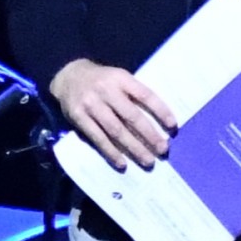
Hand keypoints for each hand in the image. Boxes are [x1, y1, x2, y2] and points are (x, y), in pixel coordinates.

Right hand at [50, 59, 177, 171]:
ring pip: (116, 130)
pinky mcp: (79, 118)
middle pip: (132, 116)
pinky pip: (98, 138)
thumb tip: (158, 120)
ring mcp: (91, 105)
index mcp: (121, 78)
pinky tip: (122, 163)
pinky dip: (111, 152)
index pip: (145, 95)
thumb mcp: (119, 78)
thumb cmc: (102, 80)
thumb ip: (134, 94)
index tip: (172, 127)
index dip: (160, 111)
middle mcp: (106, 90)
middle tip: (163, 150)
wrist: (68, 76)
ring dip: (133, 148)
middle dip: (149, 135)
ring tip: (147, 160)